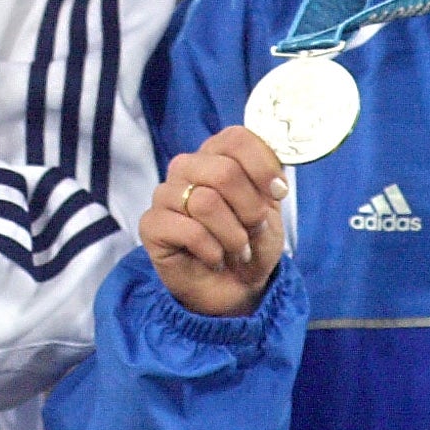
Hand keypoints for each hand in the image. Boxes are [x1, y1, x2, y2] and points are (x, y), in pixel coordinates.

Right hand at [138, 126, 288, 316]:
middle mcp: (187, 168)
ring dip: (233, 235)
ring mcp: (165, 195)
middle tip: (253, 230)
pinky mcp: (151, 225)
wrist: (234, 291)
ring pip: (206, 202)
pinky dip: (213, 251)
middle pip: (223, 171)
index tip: (278, 192)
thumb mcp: (271, 216)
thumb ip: (268, 190)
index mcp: (215, 156)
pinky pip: (189, 231)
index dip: (262, 165)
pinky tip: (214, 259)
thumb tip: (272, 182)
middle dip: (250, 209)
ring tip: (236, 249)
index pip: (235, 138)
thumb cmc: (250, 245)